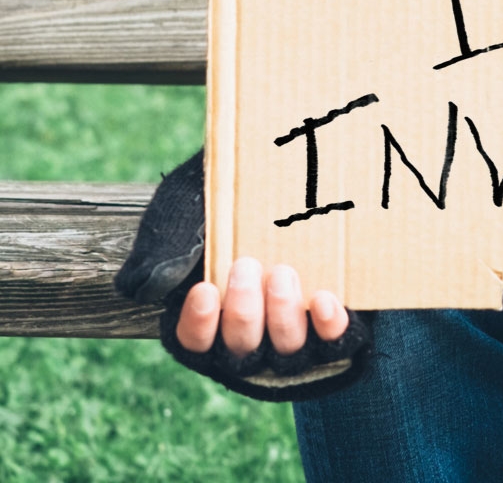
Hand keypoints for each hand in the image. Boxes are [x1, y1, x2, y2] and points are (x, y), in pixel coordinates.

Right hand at [115, 149, 372, 401]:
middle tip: (245, 266)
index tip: (204, 289)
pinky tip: (324, 299)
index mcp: (208, 320)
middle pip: (241, 348)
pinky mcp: (335, 331)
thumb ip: (167, 246)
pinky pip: (334, 344)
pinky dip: (328, 326)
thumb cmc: (231, 202)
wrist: (297, 177)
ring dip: (282, 315)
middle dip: (242, 312)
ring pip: (286, 350)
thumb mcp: (189, 212)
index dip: (198, 325)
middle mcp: (249, 341)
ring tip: (283, 273)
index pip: (194, 343)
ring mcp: (294, 340)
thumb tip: (140, 287)